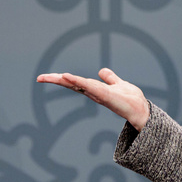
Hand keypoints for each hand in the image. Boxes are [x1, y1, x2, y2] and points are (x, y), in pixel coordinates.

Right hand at [36, 68, 150, 129]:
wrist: (142, 110)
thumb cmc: (131, 99)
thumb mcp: (119, 84)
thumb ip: (110, 78)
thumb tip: (102, 71)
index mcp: (94, 89)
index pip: (75, 82)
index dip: (61, 79)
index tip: (45, 77)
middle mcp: (93, 92)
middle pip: (71, 84)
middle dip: (55, 80)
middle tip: (39, 78)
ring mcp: (97, 94)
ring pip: (77, 84)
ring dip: (63, 80)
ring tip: (49, 77)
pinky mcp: (104, 95)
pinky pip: (88, 86)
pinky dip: (77, 81)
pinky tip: (67, 76)